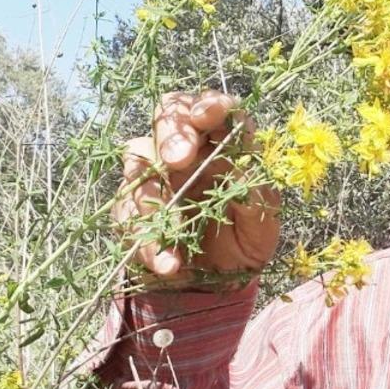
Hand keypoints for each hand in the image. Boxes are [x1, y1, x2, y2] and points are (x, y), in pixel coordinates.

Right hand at [113, 91, 279, 287]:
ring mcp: (155, 178)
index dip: (209, 103)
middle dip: (171, 134)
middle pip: (167, 116)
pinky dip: (146, 241)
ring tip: (175, 231)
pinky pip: (126, 214)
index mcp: (221, 146)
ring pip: (138, 161)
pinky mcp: (133, 209)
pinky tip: (169, 264)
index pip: (212, 108)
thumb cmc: (245, 241)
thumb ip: (257, 195)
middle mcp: (187, 153)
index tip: (206, 116)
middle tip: (179, 159)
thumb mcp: (263, 223)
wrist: (219, 284)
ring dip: (151, 196)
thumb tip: (240, 168)